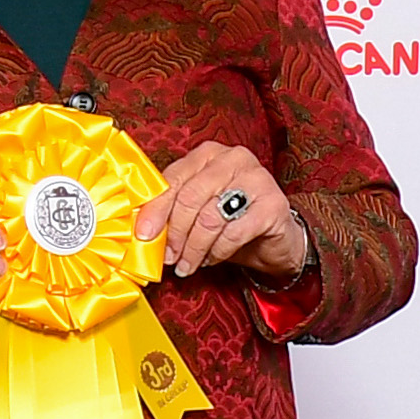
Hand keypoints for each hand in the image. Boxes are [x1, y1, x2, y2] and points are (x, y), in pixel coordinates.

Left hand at [148, 142, 309, 281]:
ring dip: (194, 248)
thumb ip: (173, 209)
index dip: (155, 210)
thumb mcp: (198, 209)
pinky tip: (211, 259)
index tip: (144, 236)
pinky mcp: (273, 205)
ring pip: (209, 218)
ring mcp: (256, 178)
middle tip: (169, 257)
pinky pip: (233, 233)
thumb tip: (143, 231)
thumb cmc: (232, 221)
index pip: (173, 178)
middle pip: (190, 197)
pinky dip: (217, 252)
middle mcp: (233, 158)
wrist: (276, 238)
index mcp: (208, 153)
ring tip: (187, 264)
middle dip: (175, 233)